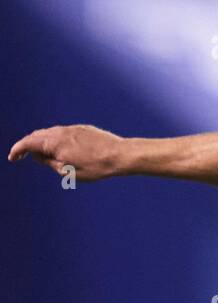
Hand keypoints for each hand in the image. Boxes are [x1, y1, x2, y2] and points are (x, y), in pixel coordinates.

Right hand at [7, 124, 125, 180]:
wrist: (119, 155)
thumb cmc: (97, 167)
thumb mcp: (70, 173)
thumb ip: (51, 163)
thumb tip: (39, 156)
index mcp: (54, 143)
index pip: (28, 143)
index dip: (17, 150)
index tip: (12, 158)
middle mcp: (60, 132)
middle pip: (36, 136)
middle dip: (27, 146)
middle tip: (22, 156)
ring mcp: (71, 129)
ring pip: (49, 133)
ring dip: (41, 143)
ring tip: (40, 156)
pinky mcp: (81, 129)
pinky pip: (61, 133)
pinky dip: (53, 140)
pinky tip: (58, 150)